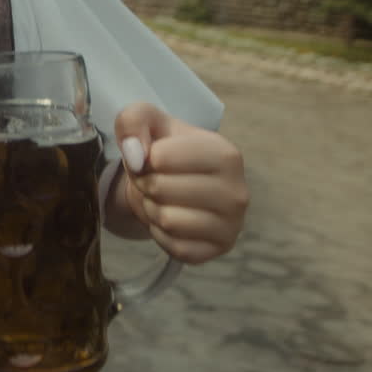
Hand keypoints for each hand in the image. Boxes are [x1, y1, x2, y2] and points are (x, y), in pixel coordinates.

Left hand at [114, 103, 248, 264]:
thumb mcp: (146, 121)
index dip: (143, 158)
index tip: (151, 158)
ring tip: (162, 199)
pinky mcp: (219, 250)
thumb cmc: (163, 150)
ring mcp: (232, 225)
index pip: (160, 157)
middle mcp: (238, 192)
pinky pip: (175, 248)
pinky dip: (161, 235)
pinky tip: (171, 220)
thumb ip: (133, 121)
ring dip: (152, 209)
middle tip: (153, 181)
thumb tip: (135, 155)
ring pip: (168, 221)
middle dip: (145, 184)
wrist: (173, 184)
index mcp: (226, 154)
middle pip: (161, 189)